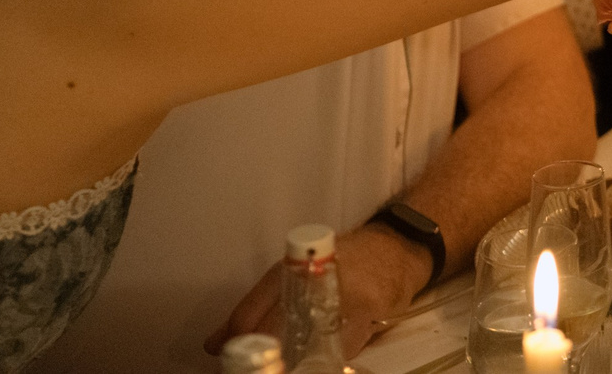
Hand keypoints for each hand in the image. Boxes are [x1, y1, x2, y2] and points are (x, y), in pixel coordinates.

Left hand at [208, 221, 429, 357]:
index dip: (237, 341)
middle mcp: (313, 279)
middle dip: (258, 358)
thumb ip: (258, 307)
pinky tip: (316, 364)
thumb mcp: (298, 275)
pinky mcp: (367, 313)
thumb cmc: (346, 263)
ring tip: (281, 366)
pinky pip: (337, 350)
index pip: (251, 310)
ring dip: (291, 364)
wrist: (398, 248)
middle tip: (249, 369)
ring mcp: (342, 296)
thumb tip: (213, 343)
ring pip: (304, 344)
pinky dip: (322, 363)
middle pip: (273, 331)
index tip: (226, 360)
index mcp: (290, 268)